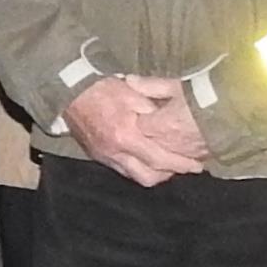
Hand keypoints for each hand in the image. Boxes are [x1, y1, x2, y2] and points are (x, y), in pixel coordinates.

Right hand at [62, 73, 210, 186]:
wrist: (70, 92)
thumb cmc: (102, 89)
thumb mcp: (132, 93)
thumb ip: (153, 111)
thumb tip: (169, 124)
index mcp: (126, 136)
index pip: (159, 159)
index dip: (181, 165)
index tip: (197, 166)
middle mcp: (115, 153)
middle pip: (148, 177)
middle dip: (169, 175)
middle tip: (185, 167)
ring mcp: (105, 157)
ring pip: (134, 176)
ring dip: (154, 173)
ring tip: (168, 164)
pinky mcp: (98, 156)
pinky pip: (122, 170)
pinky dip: (138, 168)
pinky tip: (146, 158)